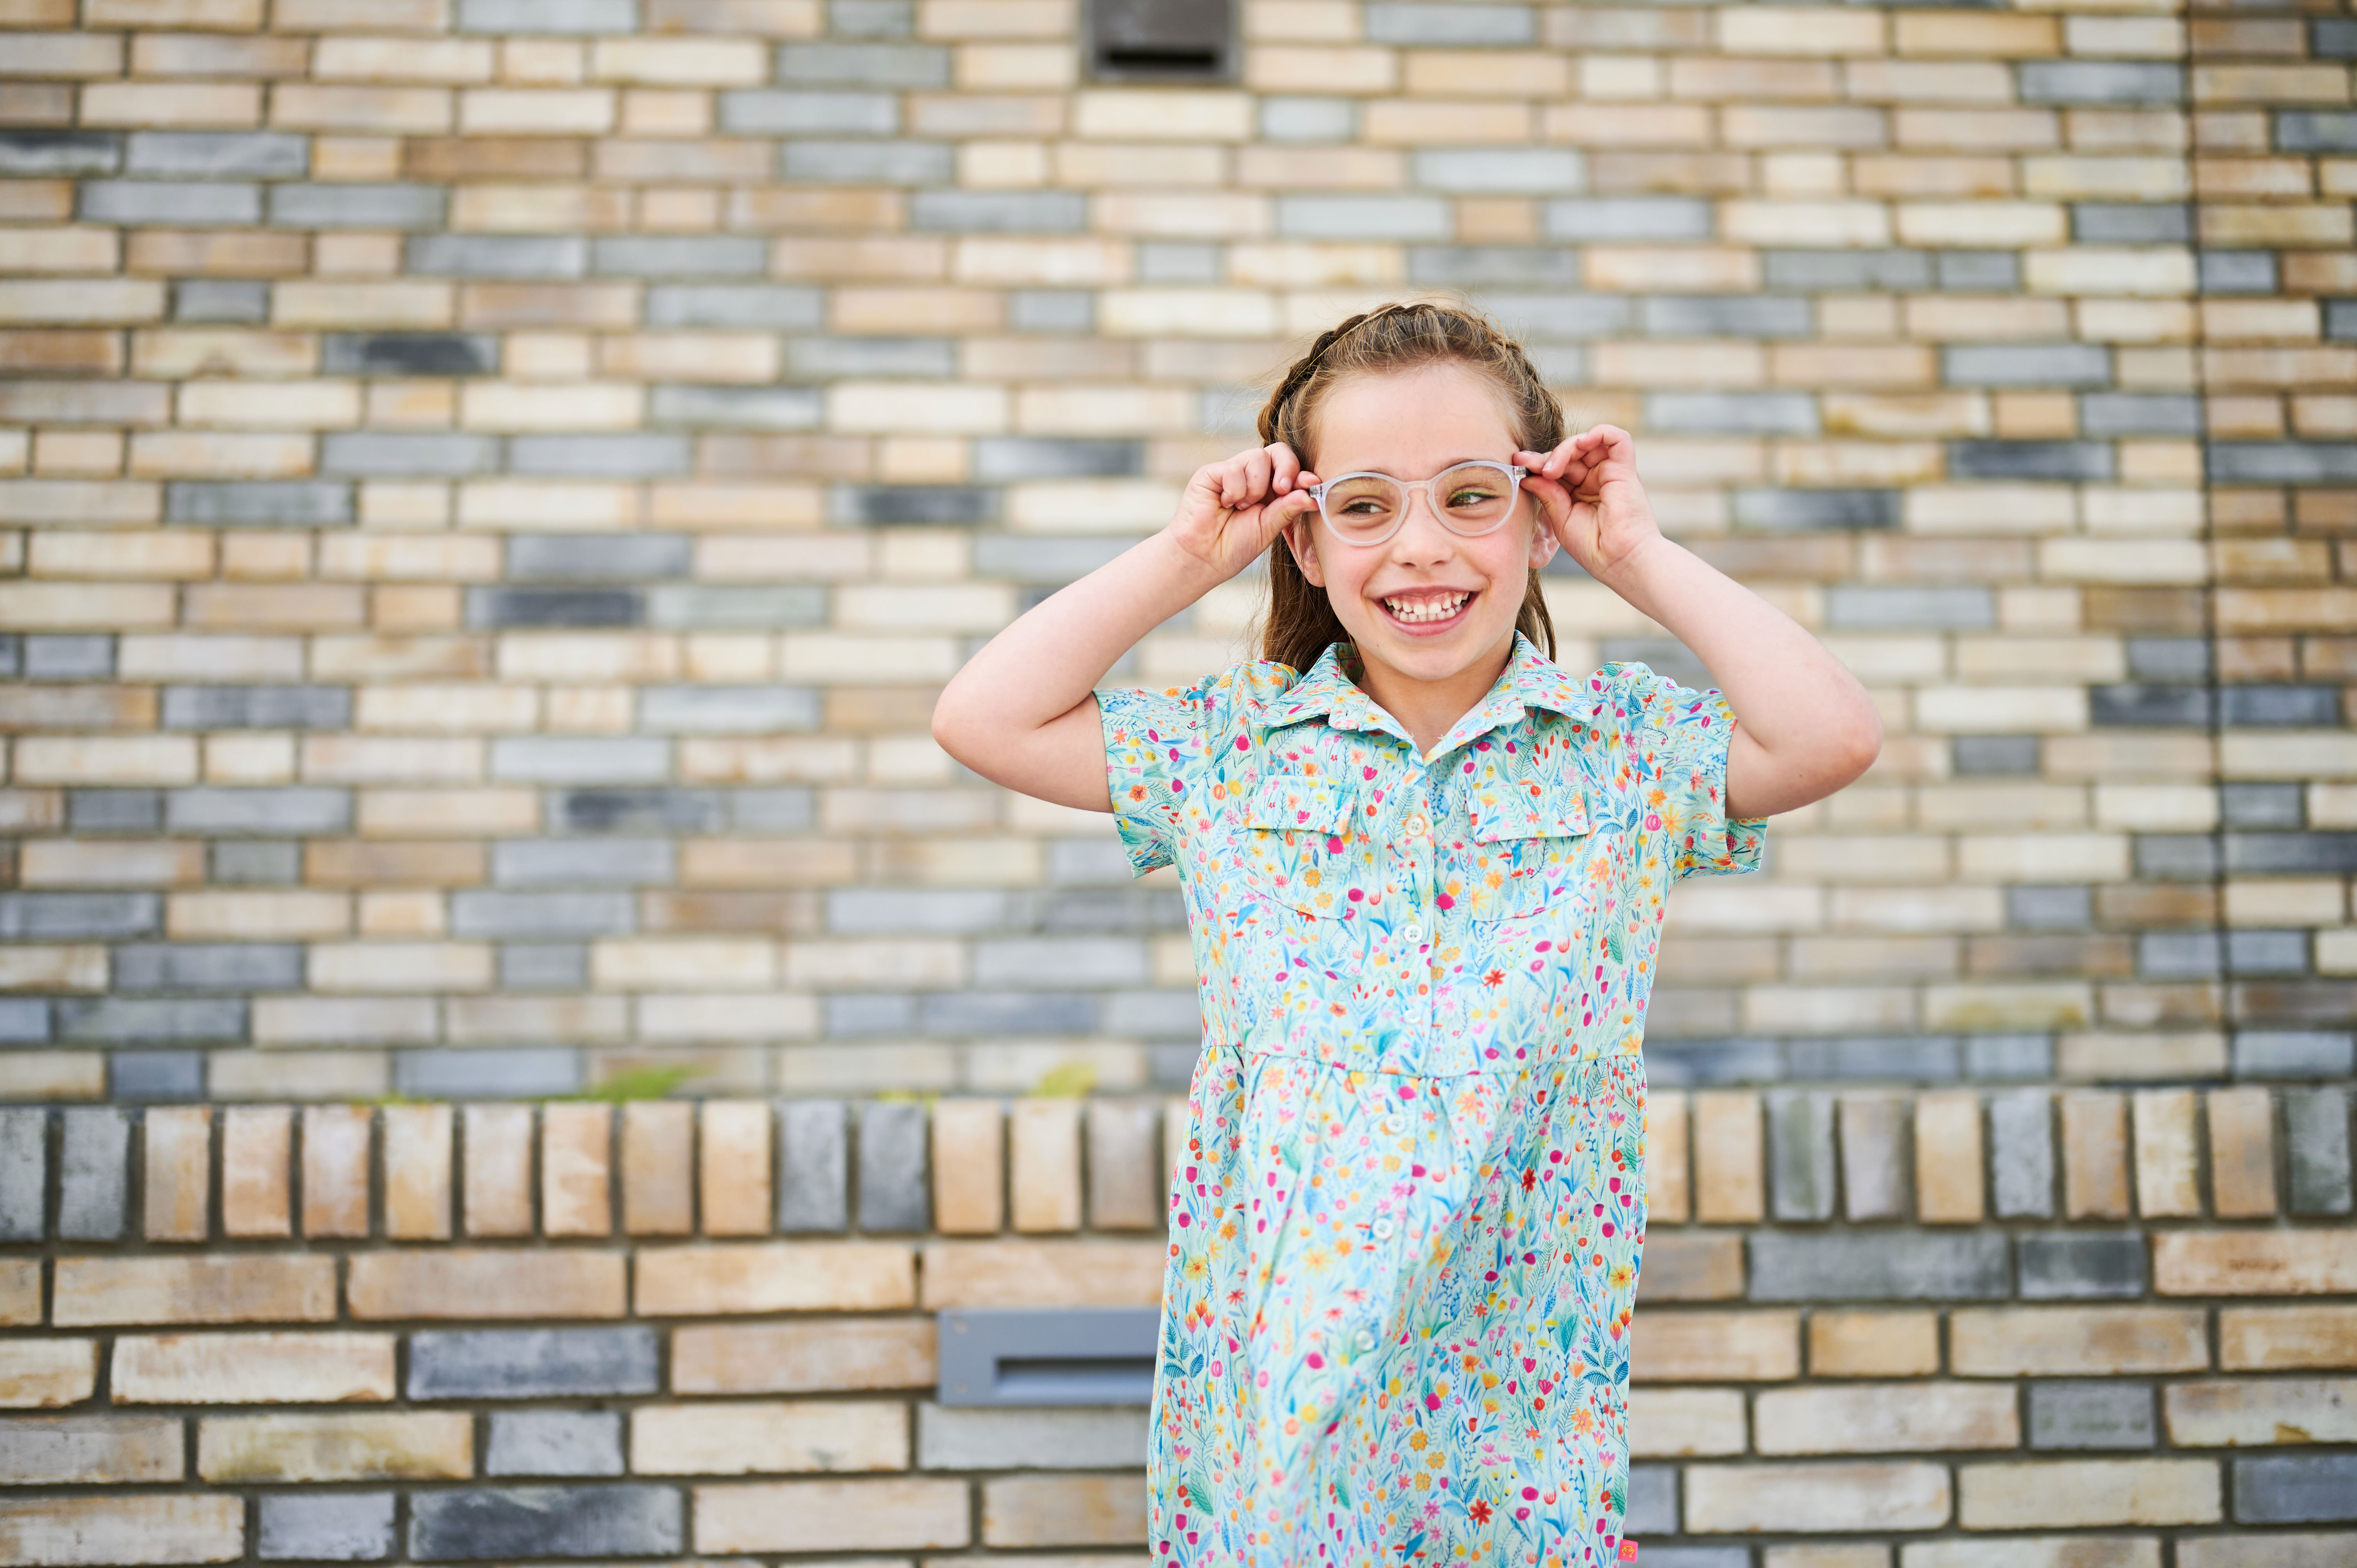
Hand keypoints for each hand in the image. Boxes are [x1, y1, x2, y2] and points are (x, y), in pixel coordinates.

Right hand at [1165, 443, 1320, 580]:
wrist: (1203, 558)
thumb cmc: (1234, 547)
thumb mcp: (1269, 528)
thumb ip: (1288, 508)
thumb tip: (1312, 494)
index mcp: (1270, 490)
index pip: (1290, 469)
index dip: (1302, 474)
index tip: (1311, 483)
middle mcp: (1252, 477)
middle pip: (1278, 451)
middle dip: (1286, 468)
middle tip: (1281, 490)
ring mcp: (1232, 472)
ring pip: (1258, 456)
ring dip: (1256, 486)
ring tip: (1242, 507)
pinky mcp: (1212, 473)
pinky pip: (1234, 468)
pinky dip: (1235, 489)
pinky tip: (1225, 504)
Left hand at [1515, 424, 1662, 587]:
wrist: (1619, 560)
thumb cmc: (1593, 548)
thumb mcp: (1561, 518)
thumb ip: (1547, 494)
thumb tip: (1528, 475)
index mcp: (1581, 493)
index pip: (1559, 468)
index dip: (1538, 463)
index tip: (1518, 464)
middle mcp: (1597, 480)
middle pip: (1570, 453)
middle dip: (1547, 456)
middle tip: (1528, 465)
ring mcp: (1611, 472)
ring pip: (1587, 443)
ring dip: (1565, 449)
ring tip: (1551, 470)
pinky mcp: (1626, 468)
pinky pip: (1616, 437)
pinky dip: (1597, 434)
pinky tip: (1580, 446)